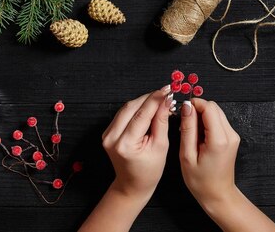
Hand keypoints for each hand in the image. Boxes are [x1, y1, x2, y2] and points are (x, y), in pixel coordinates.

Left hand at [102, 85, 173, 200]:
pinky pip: (123, 114)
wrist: (132, 184)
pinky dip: (136, 108)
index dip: (156, 99)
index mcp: (126, 144)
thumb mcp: (161, 146)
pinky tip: (148, 108)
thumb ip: (161, 121)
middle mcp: (112, 138)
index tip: (168, 90)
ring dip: (143, 101)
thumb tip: (166, 101)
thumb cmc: (149, 170)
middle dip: (150, 98)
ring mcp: (107, 135)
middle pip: (132, 107)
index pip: (142, 114)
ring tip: (160, 100)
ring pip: (126, 108)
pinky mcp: (107, 132)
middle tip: (165, 93)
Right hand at [179, 98, 274, 231]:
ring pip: (217, 112)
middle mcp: (230, 135)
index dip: (194, 104)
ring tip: (192, 133)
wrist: (217, 194)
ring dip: (202, 117)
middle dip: (198, 110)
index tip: (183, 111)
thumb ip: (187, 129)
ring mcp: (233, 136)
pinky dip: (208, 123)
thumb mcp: (187, 155)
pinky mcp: (232, 137)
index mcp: (219, 140)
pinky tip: (200, 137)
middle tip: (185, 124)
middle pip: (214, 107)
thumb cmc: (201, 181)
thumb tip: (187, 107)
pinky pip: (219, 121)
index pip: (209, 108)